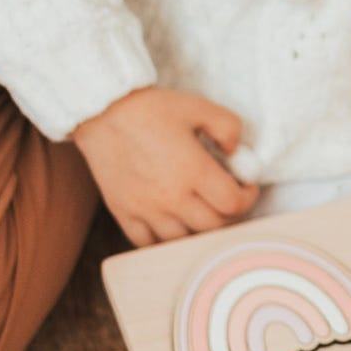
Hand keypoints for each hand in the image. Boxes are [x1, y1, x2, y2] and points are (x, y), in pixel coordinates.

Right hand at [71, 86, 257, 246]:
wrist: (102, 112)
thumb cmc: (151, 108)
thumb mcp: (198, 106)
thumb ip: (228, 126)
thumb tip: (237, 151)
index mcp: (193, 170)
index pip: (233, 204)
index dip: (248, 198)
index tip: (246, 187)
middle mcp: (171, 197)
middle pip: (213, 227)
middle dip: (229, 215)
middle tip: (228, 200)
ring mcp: (146, 209)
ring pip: (183, 241)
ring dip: (198, 230)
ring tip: (202, 212)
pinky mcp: (124, 213)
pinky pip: (148, 244)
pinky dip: (164, 241)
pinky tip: (172, 225)